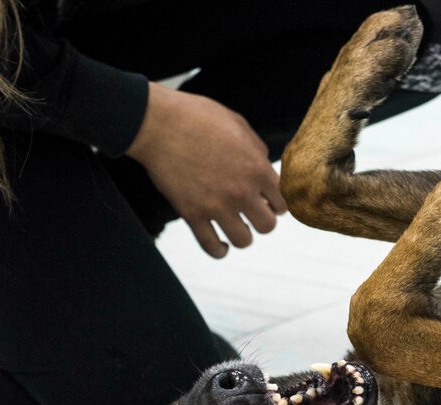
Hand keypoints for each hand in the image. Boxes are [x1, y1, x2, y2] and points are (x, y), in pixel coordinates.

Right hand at [126, 82, 287, 257]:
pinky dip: (219, 250)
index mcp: (257, 169)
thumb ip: (256, 149)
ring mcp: (216, 206)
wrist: (157, 123)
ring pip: (244, 241)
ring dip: (242, 235)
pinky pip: (212, 247)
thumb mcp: (237, 124)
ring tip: (236, 226)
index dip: (276, 203)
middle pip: (268, 226)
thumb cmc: (197, 117)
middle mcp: (241, 191)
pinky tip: (221, 244)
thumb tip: (265, 165)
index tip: (266, 201)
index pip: (282, 202)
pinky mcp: (192, 215)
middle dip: (262, 220)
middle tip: (252, 213)